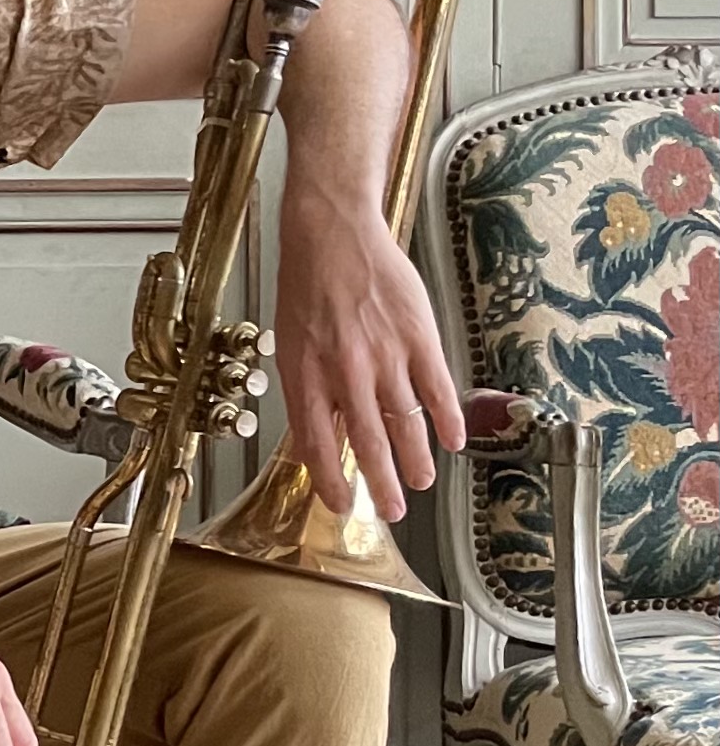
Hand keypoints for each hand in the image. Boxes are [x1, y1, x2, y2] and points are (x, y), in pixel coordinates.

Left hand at [273, 189, 463, 523]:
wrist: (334, 235)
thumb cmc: (308, 289)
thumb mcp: (292, 345)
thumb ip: (309, 391)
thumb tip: (317, 439)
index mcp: (306, 374)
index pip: (316, 443)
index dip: (329, 480)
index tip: (341, 504)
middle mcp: (345, 370)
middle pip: (367, 442)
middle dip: (381, 484)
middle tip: (391, 511)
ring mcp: (385, 354)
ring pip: (405, 422)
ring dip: (416, 460)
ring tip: (421, 485)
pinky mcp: (419, 336)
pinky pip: (437, 389)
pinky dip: (447, 420)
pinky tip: (452, 442)